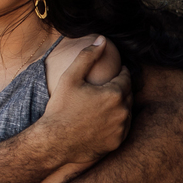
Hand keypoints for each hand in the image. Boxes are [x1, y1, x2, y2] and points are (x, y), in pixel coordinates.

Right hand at [43, 38, 131, 166]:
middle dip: (121, 88)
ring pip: (127, 111)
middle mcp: (123, 112)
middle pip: (128, 94)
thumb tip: (103, 39)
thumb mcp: (70, 78)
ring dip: (121, 105)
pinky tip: (105, 120)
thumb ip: (88, 56)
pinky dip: (118, 122)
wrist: (54, 142)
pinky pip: (123, 128)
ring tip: (106, 103)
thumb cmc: (60, 108)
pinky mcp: (117, 142)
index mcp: (115, 93)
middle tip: (109, 87)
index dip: (120, 73)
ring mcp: (121, 129)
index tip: (115, 72)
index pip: (126, 77)